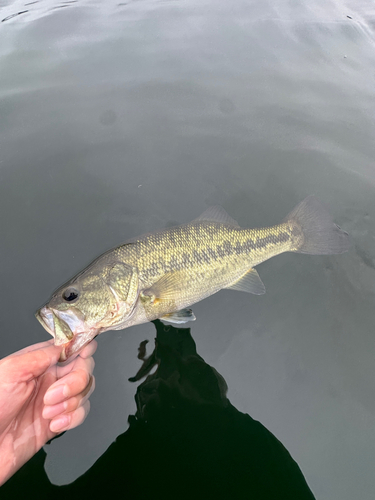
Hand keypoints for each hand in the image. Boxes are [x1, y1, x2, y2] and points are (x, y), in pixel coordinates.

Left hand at [0, 339, 96, 485]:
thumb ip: (41, 355)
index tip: (84, 353)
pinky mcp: (60, 420)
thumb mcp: (11, 371)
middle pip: (84, 368)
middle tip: (53, 395)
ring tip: (47, 413)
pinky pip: (81, 413)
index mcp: (39, 362)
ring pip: (86, 390)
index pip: (70, 346)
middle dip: (76, 381)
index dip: (82, 347)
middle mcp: (51, 378)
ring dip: (70, 403)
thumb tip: (66, 344)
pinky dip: (72, 418)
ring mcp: (57, 399)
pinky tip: (54, 424)